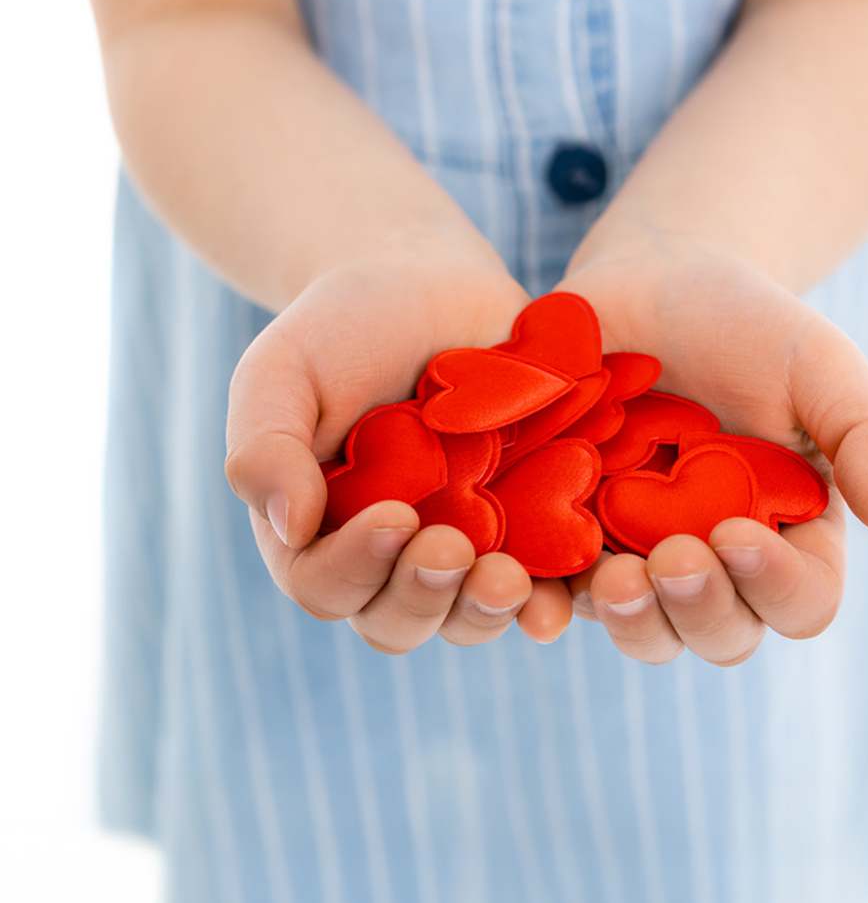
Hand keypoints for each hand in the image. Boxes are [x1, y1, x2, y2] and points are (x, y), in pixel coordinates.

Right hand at [225, 241, 574, 649]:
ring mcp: (463, 546)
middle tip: (453, 547)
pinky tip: (566, 589)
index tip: (393, 516)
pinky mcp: (527, 525)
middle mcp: (389, 559)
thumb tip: (289, 526)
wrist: (428, 282)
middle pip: (400, 620)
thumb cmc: (341, 326)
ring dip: (488, 609)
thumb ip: (266, 444)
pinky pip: (543, 581)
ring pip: (470, 616)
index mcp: (318, 534)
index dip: (356, 568)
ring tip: (511, 578)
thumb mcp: (283, 370)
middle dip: (425, 596)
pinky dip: (553, 595)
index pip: (326, 585)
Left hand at [559, 239, 867, 665]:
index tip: (738, 532)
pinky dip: (547, 598)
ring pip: (641, 631)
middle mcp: (716, 564)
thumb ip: (867, 433)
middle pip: (719, 634)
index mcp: (790, 536)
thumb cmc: (747, 322)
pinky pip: (556, 591)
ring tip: (610, 578)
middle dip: (697, 611)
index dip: (775, 586)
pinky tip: (529, 575)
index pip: (800, 601)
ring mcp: (638, 556)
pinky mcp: (568, 534)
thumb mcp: (819, 363)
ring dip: (629, 621)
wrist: (651, 280)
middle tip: (670, 558)